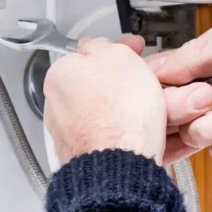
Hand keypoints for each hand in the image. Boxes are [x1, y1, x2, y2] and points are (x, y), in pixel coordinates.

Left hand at [44, 36, 166, 164]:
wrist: (119, 166)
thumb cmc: (118, 114)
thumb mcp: (118, 57)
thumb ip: (105, 46)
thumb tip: (100, 45)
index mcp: (60, 75)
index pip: (89, 54)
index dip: (118, 51)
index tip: (135, 53)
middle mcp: (58, 106)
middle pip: (97, 87)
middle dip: (122, 86)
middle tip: (147, 86)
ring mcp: (71, 135)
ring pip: (106, 116)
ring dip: (127, 113)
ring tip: (153, 115)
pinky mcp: (87, 158)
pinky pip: (114, 141)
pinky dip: (129, 138)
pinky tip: (146, 138)